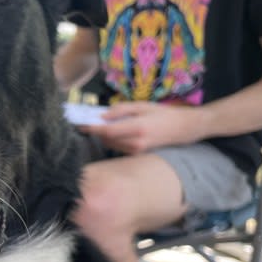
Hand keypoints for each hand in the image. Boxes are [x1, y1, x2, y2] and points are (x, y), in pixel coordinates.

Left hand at [78, 102, 205, 153]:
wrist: (182, 129)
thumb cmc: (162, 114)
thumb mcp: (142, 106)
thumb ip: (121, 110)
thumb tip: (102, 115)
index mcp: (137, 128)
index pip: (107, 130)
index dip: (92, 128)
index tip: (80, 124)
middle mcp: (135, 143)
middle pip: (106, 139)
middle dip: (95, 131)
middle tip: (87, 122)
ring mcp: (136, 151)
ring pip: (111, 145)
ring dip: (103, 136)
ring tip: (101, 125)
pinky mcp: (137, 154)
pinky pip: (118, 147)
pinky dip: (112, 140)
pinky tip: (115, 131)